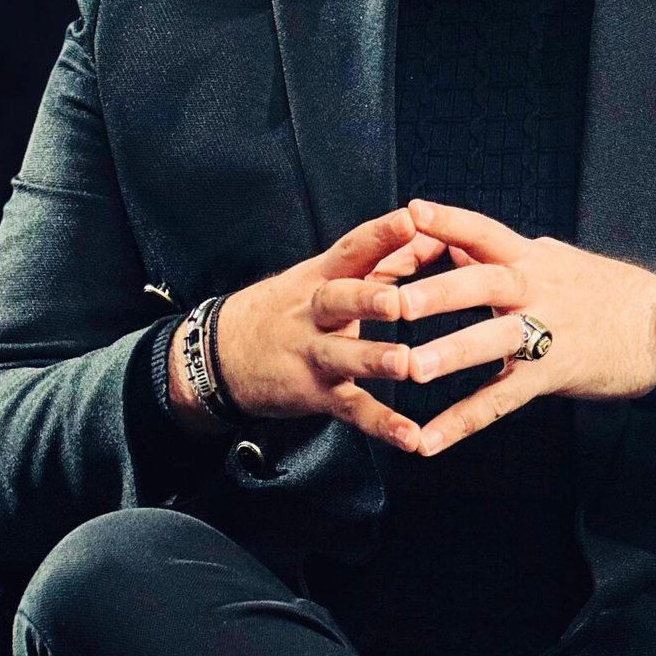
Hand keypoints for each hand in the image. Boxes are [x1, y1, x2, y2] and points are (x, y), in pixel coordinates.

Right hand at [168, 210, 429, 448]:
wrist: (218, 356)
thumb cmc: (290, 308)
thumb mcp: (327, 277)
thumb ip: (387, 258)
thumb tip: (437, 236)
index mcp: (323, 277)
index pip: (352, 249)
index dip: (381, 234)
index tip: (412, 218)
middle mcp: (315, 313)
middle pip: (339, 300)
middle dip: (368, 298)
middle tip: (397, 301)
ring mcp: (312, 355)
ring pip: (342, 356)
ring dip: (373, 360)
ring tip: (405, 363)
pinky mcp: (315, 394)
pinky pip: (350, 410)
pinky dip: (381, 424)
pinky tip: (411, 436)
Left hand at [393, 198, 655, 455]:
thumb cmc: (602, 290)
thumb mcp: (554, 261)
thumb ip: (500, 254)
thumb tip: (453, 240)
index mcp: (531, 259)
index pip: (485, 232)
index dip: (449, 221)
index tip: (412, 211)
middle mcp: (536, 290)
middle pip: (484, 284)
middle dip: (440, 292)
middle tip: (399, 302)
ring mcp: (546, 333)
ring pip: (494, 341)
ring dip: (451, 355)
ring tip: (411, 370)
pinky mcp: (551, 374)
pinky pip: (501, 400)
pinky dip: (462, 422)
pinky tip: (428, 439)